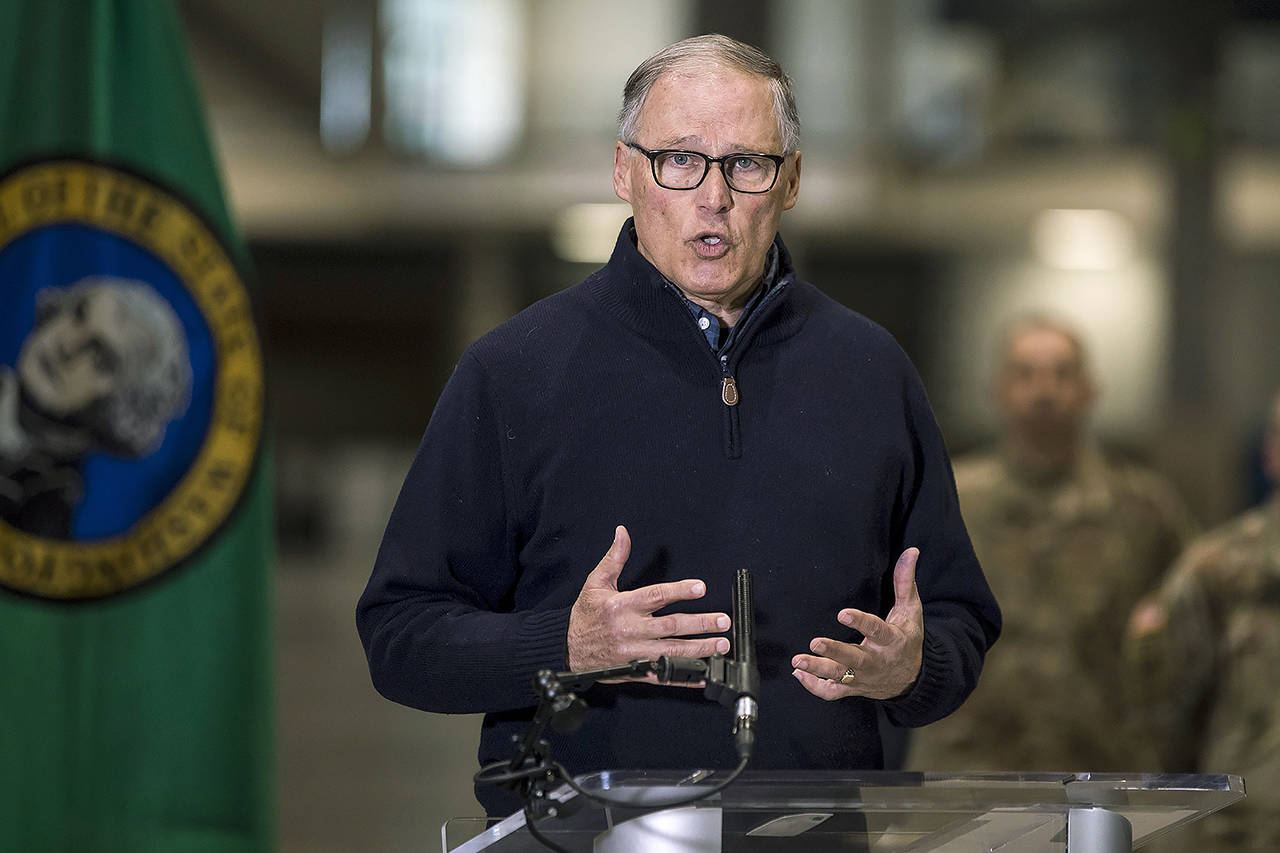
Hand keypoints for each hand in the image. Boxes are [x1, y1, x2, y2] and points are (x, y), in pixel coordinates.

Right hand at [567, 526, 730, 679]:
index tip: (701, 588)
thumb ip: (614, 558)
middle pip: (671, 626)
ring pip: (672, 652)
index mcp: (621, 606)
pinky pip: (663, 676)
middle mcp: (629, 630)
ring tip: (721, 644)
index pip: (655, 596)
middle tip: (723, 620)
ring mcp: (634, 654)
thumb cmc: (585, 615)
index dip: (680, 591)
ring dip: (699, 649)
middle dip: (700, 624)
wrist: (568, 649)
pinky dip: (684, 677)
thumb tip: (622, 532)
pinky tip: (702, 674)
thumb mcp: (596, 583)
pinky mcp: (635, 671)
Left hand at [790, 547, 923, 700]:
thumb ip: (905, 581)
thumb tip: (911, 551)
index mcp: (892, 641)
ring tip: (797, 661)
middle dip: (834, 652)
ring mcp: (863, 678)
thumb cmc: (908, 638)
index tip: (843, 613)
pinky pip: (833, 693)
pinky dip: (815, 687)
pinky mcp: (853, 688)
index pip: (877, 631)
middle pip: (854, 659)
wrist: (913, 678)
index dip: (861, 622)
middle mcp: (876, 661)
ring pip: (840, 677)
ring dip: (818, 670)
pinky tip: (799, 673)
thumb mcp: (911, 611)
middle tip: (815, 643)